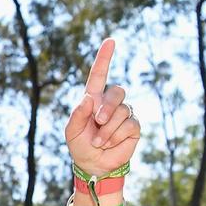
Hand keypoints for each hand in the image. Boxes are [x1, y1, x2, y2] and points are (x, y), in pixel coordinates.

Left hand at [65, 38, 139, 174]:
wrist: (93, 165)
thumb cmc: (80, 146)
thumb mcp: (71, 132)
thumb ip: (77, 115)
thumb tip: (88, 98)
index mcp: (93, 99)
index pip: (99, 75)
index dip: (104, 58)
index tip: (110, 41)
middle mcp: (110, 103)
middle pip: (116, 92)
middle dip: (106, 108)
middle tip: (97, 122)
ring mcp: (124, 113)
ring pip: (122, 111)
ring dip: (107, 130)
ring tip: (98, 141)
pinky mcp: (134, 126)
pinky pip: (128, 125)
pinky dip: (115, 136)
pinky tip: (109, 143)